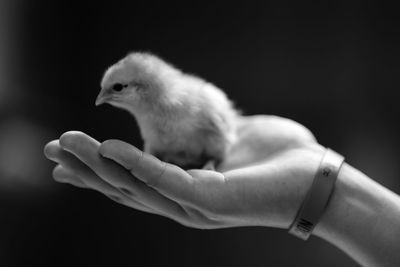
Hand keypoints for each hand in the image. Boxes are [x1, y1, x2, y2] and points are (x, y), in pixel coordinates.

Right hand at [44, 115, 324, 228]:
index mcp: (186, 191)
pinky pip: (166, 180)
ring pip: (137, 187)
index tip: (69, 157)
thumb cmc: (274, 157)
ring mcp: (196, 207)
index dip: (98, 172)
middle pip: (126, 189)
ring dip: (99, 166)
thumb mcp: (227, 143)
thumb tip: (185, 127)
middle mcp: (185, 204)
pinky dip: (135, 165)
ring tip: (68, 145)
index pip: (134, 184)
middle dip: (86, 170)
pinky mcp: (211, 201)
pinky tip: (109, 149)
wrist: (315, 177)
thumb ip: (199, 142)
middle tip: (52, 150)